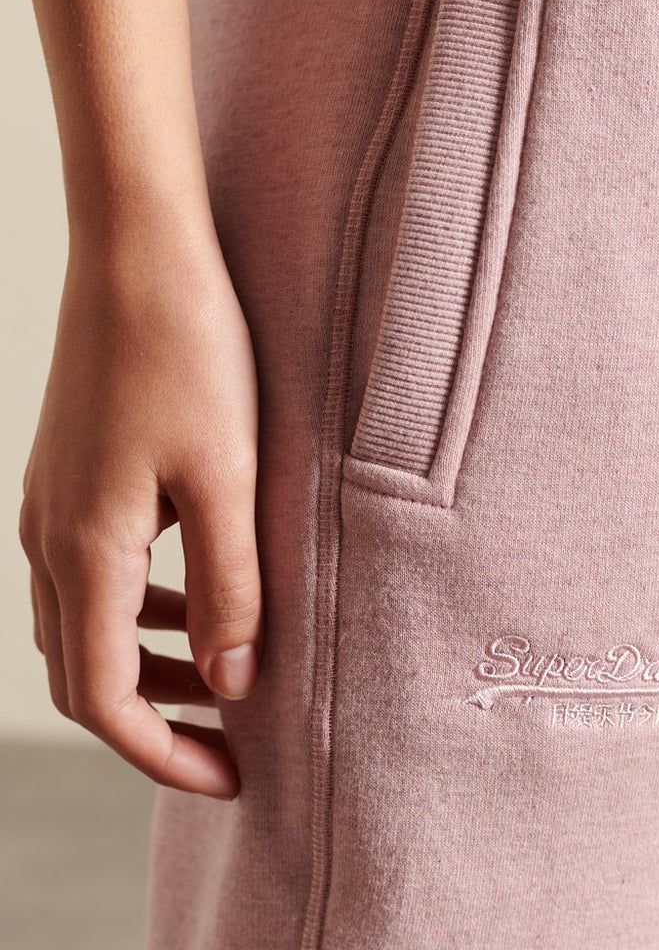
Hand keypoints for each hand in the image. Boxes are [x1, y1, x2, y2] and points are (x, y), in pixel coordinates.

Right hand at [18, 234, 261, 800]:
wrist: (140, 251)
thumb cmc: (189, 353)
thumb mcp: (227, 479)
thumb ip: (231, 586)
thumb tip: (233, 682)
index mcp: (86, 550)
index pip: (105, 699)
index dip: (164, 755)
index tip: (230, 779)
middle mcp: (52, 537)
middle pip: (88, 670)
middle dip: (159, 720)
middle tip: (233, 740)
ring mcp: (54, 504)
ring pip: (91, 623)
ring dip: (153, 662)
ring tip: (226, 672)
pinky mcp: (74, 474)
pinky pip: (100, 571)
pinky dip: (145, 606)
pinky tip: (198, 590)